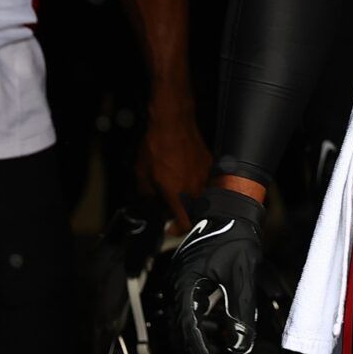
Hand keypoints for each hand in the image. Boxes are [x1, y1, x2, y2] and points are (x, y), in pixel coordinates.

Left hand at [138, 96, 210, 232]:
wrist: (173, 122)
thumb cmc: (158, 146)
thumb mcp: (142, 173)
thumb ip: (147, 194)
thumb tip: (149, 201)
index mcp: (178, 194)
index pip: (186, 224)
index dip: (179, 230)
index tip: (171, 228)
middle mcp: (195, 188)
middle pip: (195, 212)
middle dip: (184, 213)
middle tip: (173, 207)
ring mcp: (205, 176)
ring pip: (202, 197)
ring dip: (192, 198)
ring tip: (179, 190)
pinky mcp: (210, 164)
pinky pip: (206, 181)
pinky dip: (197, 183)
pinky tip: (186, 175)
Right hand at [168, 186, 264, 353]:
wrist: (230, 207)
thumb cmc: (235, 234)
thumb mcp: (242, 274)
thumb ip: (241, 310)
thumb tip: (240, 344)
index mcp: (184, 283)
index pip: (187, 330)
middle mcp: (175, 286)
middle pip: (178, 332)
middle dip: (195, 353)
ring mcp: (179, 283)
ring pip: (181, 324)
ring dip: (195, 343)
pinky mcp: (186, 282)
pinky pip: (187, 312)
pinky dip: (198, 329)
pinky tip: (215, 337)